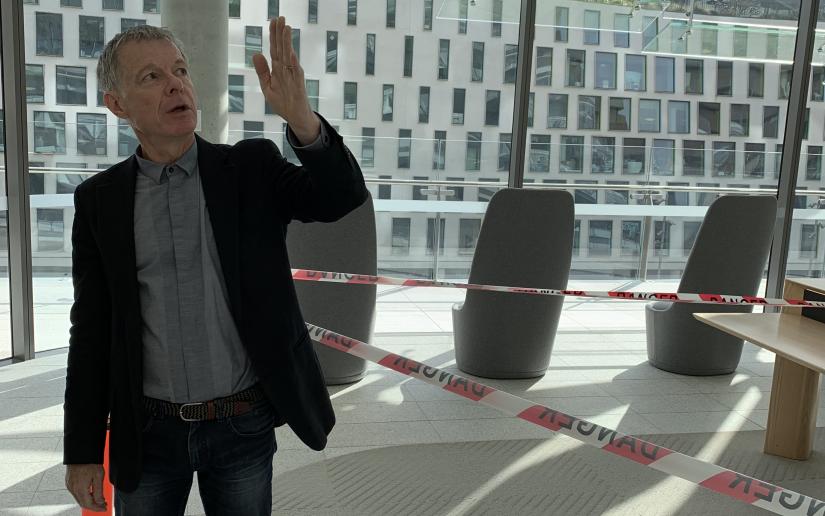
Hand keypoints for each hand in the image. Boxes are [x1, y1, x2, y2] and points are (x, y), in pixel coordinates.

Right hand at [66, 464, 106, 511]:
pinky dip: (84, 495)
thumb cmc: (90, 461)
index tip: (104, 508)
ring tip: (98, 499)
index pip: (89, 504)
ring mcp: (69, 485)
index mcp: (80, 489)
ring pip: (79, 499)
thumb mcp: (98, 476)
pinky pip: (76, 493)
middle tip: (103, 505)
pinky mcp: (69, 482)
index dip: (98, 508)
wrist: (81, 452)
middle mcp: (73, 489)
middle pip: (83, 503)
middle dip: (94, 506)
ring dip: (89, 501)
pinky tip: (90, 493)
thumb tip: (100, 502)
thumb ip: (99, 492)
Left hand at [252, 17, 317, 137]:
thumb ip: (262, 71)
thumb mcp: (267, 86)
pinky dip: (293, 63)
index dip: (273, 35)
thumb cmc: (283, 102)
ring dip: (288, 43)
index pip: (275, 48)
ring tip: (286, 29)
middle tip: (280, 18)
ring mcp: (293, 77)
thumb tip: (256, 53)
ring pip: (289, 57)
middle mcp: (286, 70)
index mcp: (278, 69)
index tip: (273, 21)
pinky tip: (291, 53)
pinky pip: (296, 74)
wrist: (295, 118)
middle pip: (282, 48)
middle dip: (281, 33)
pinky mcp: (298, 87)